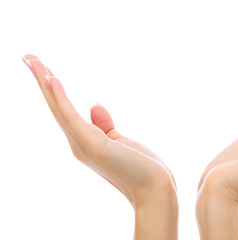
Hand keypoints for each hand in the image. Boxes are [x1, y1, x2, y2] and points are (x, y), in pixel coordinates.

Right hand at [23, 55, 177, 239]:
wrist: (155, 189)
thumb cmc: (140, 167)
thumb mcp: (120, 140)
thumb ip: (105, 124)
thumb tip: (94, 105)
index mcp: (85, 142)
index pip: (64, 111)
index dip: (53, 90)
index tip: (44, 69)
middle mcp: (79, 144)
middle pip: (56, 107)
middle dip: (42, 80)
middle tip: (28, 56)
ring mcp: (83, 145)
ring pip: (59, 108)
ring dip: (45, 82)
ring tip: (32, 60)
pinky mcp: (92, 145)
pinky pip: (71, 117)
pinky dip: (60, 98)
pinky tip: (51, 79)